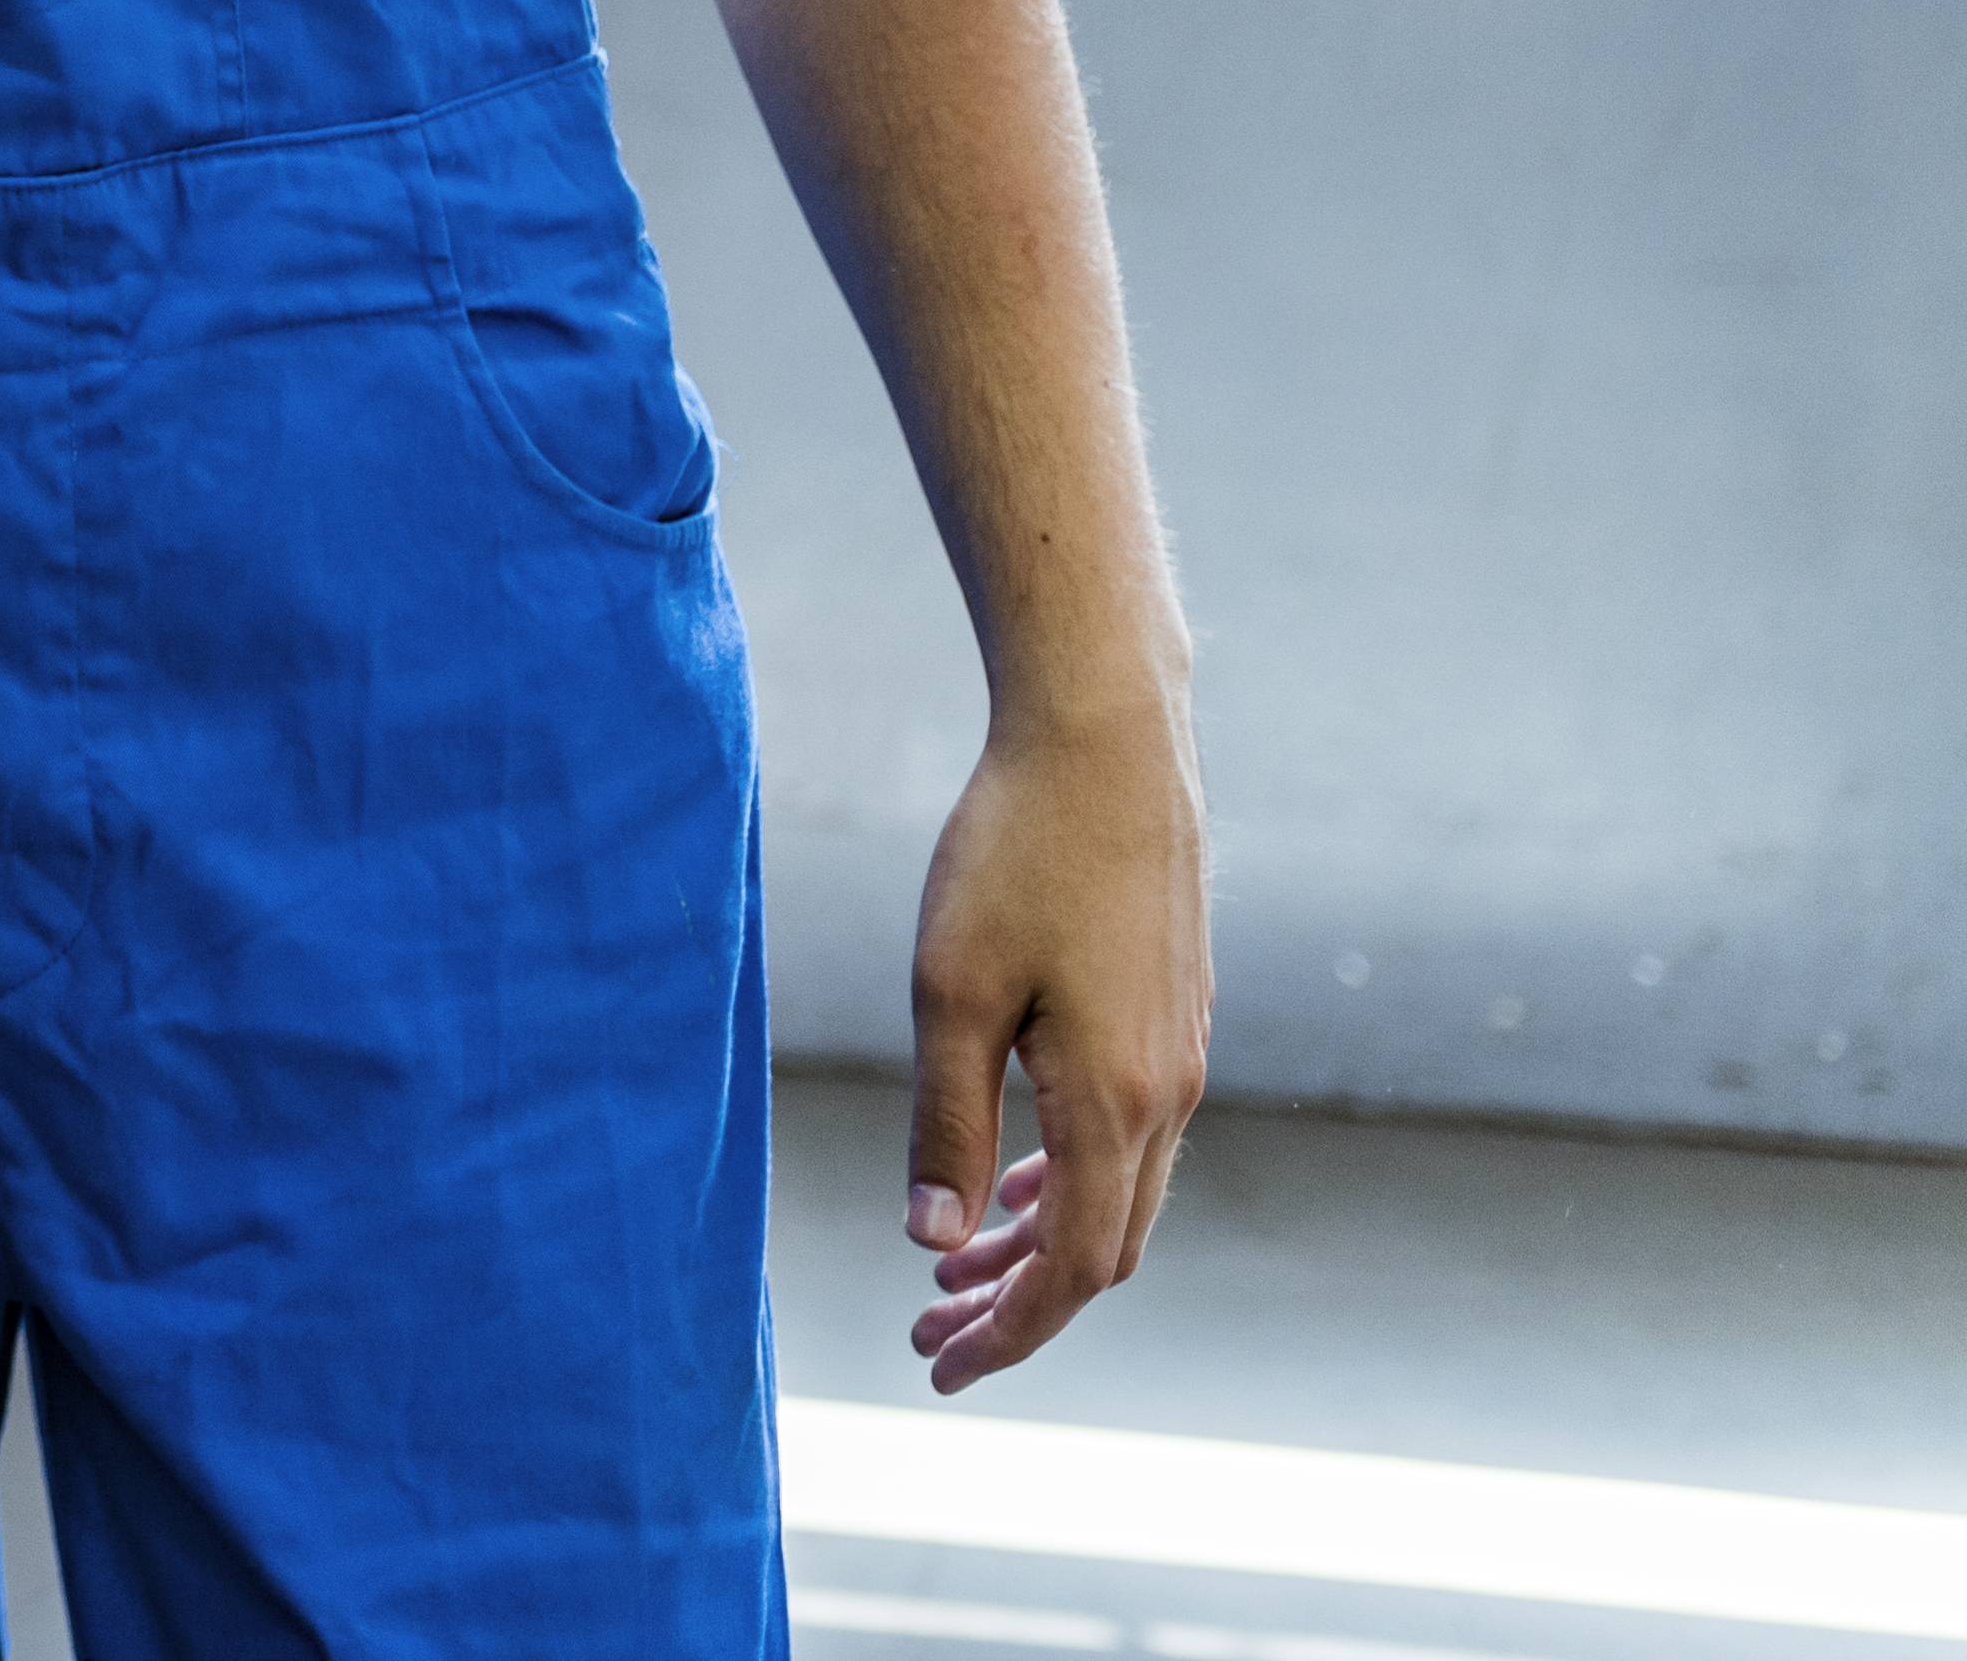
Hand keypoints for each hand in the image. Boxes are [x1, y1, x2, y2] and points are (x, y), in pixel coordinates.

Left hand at [900, 691, 1210, 1388]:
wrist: (1108, 741)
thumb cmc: (1016, 852)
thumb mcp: (951, 991)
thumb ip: (945, 1123)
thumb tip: (931, 1242)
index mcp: (1115, 1105)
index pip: (1072, 1272)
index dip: (1010, 1332)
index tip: (941, 1369)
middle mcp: (1168, 1096)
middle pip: (1102, 1249)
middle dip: (1018, 1304)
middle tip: (929, 1334)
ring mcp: (1180, 1057)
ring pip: (1119, 1195)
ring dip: (1039, 1243)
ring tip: (954, 1270)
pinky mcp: (1172, 1018)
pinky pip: (1128, 1140)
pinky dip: (1067, 1181)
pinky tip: (1010, 1181)